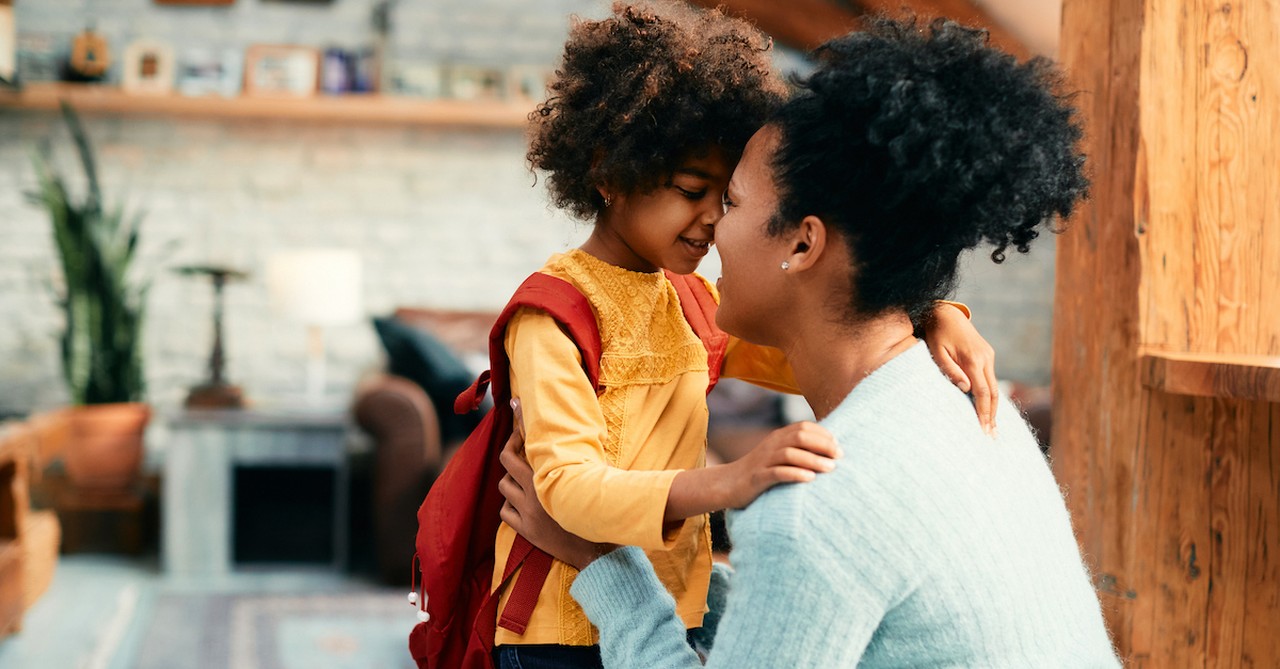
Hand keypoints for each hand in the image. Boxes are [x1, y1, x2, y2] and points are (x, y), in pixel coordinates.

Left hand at [498, 399, 612, 570]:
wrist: (599, 550)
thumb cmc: (602, 510)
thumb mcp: (595, 477)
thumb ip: (581, 459)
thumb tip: (575, 439)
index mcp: (555, 475)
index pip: (529, 443)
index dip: (519, 422)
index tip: (514, 404)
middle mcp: (537, 491)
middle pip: (507, 460)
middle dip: (510, 448)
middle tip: (517, 444)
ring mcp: (529, 512)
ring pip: (503, 487)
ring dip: (511, 482)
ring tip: (524, 481)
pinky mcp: (526, 530)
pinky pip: (505, 512)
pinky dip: (511, 506)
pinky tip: (522, 505)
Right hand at [719, 421, 839, 509]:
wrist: (728, 484)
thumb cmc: (761, 471)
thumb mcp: (778, 455)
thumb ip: (797, 449)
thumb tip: (829, 450)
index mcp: (778, 437)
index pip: (804, 427)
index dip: (824, 434)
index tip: (838, 447)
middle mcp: (771, 445)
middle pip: (800, 436)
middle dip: (823, 445)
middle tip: (839, 457)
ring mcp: (763, 461)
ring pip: (790, 454)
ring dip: (813, 460)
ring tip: (830, 468)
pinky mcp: (757, 478)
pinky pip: (777, 473)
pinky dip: (795, 474)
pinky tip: (810, 479)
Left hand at [925, 302, 997, 435]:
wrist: (946, 313)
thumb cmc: (936, 334)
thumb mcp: (937, 352)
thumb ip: (950, 371)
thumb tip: (965, 389)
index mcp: (972, 359)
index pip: (982, 392)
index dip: (984, 412)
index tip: (983, 429)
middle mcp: (985, 358)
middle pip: (993, 392)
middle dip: (993, 415)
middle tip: (992, 436)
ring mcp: (988, 356)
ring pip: (994, 386)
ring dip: (994, 407)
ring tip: (992, 427)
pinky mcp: (987, 355)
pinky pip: (990, 379)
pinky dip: (991, 395)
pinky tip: (989, 408)